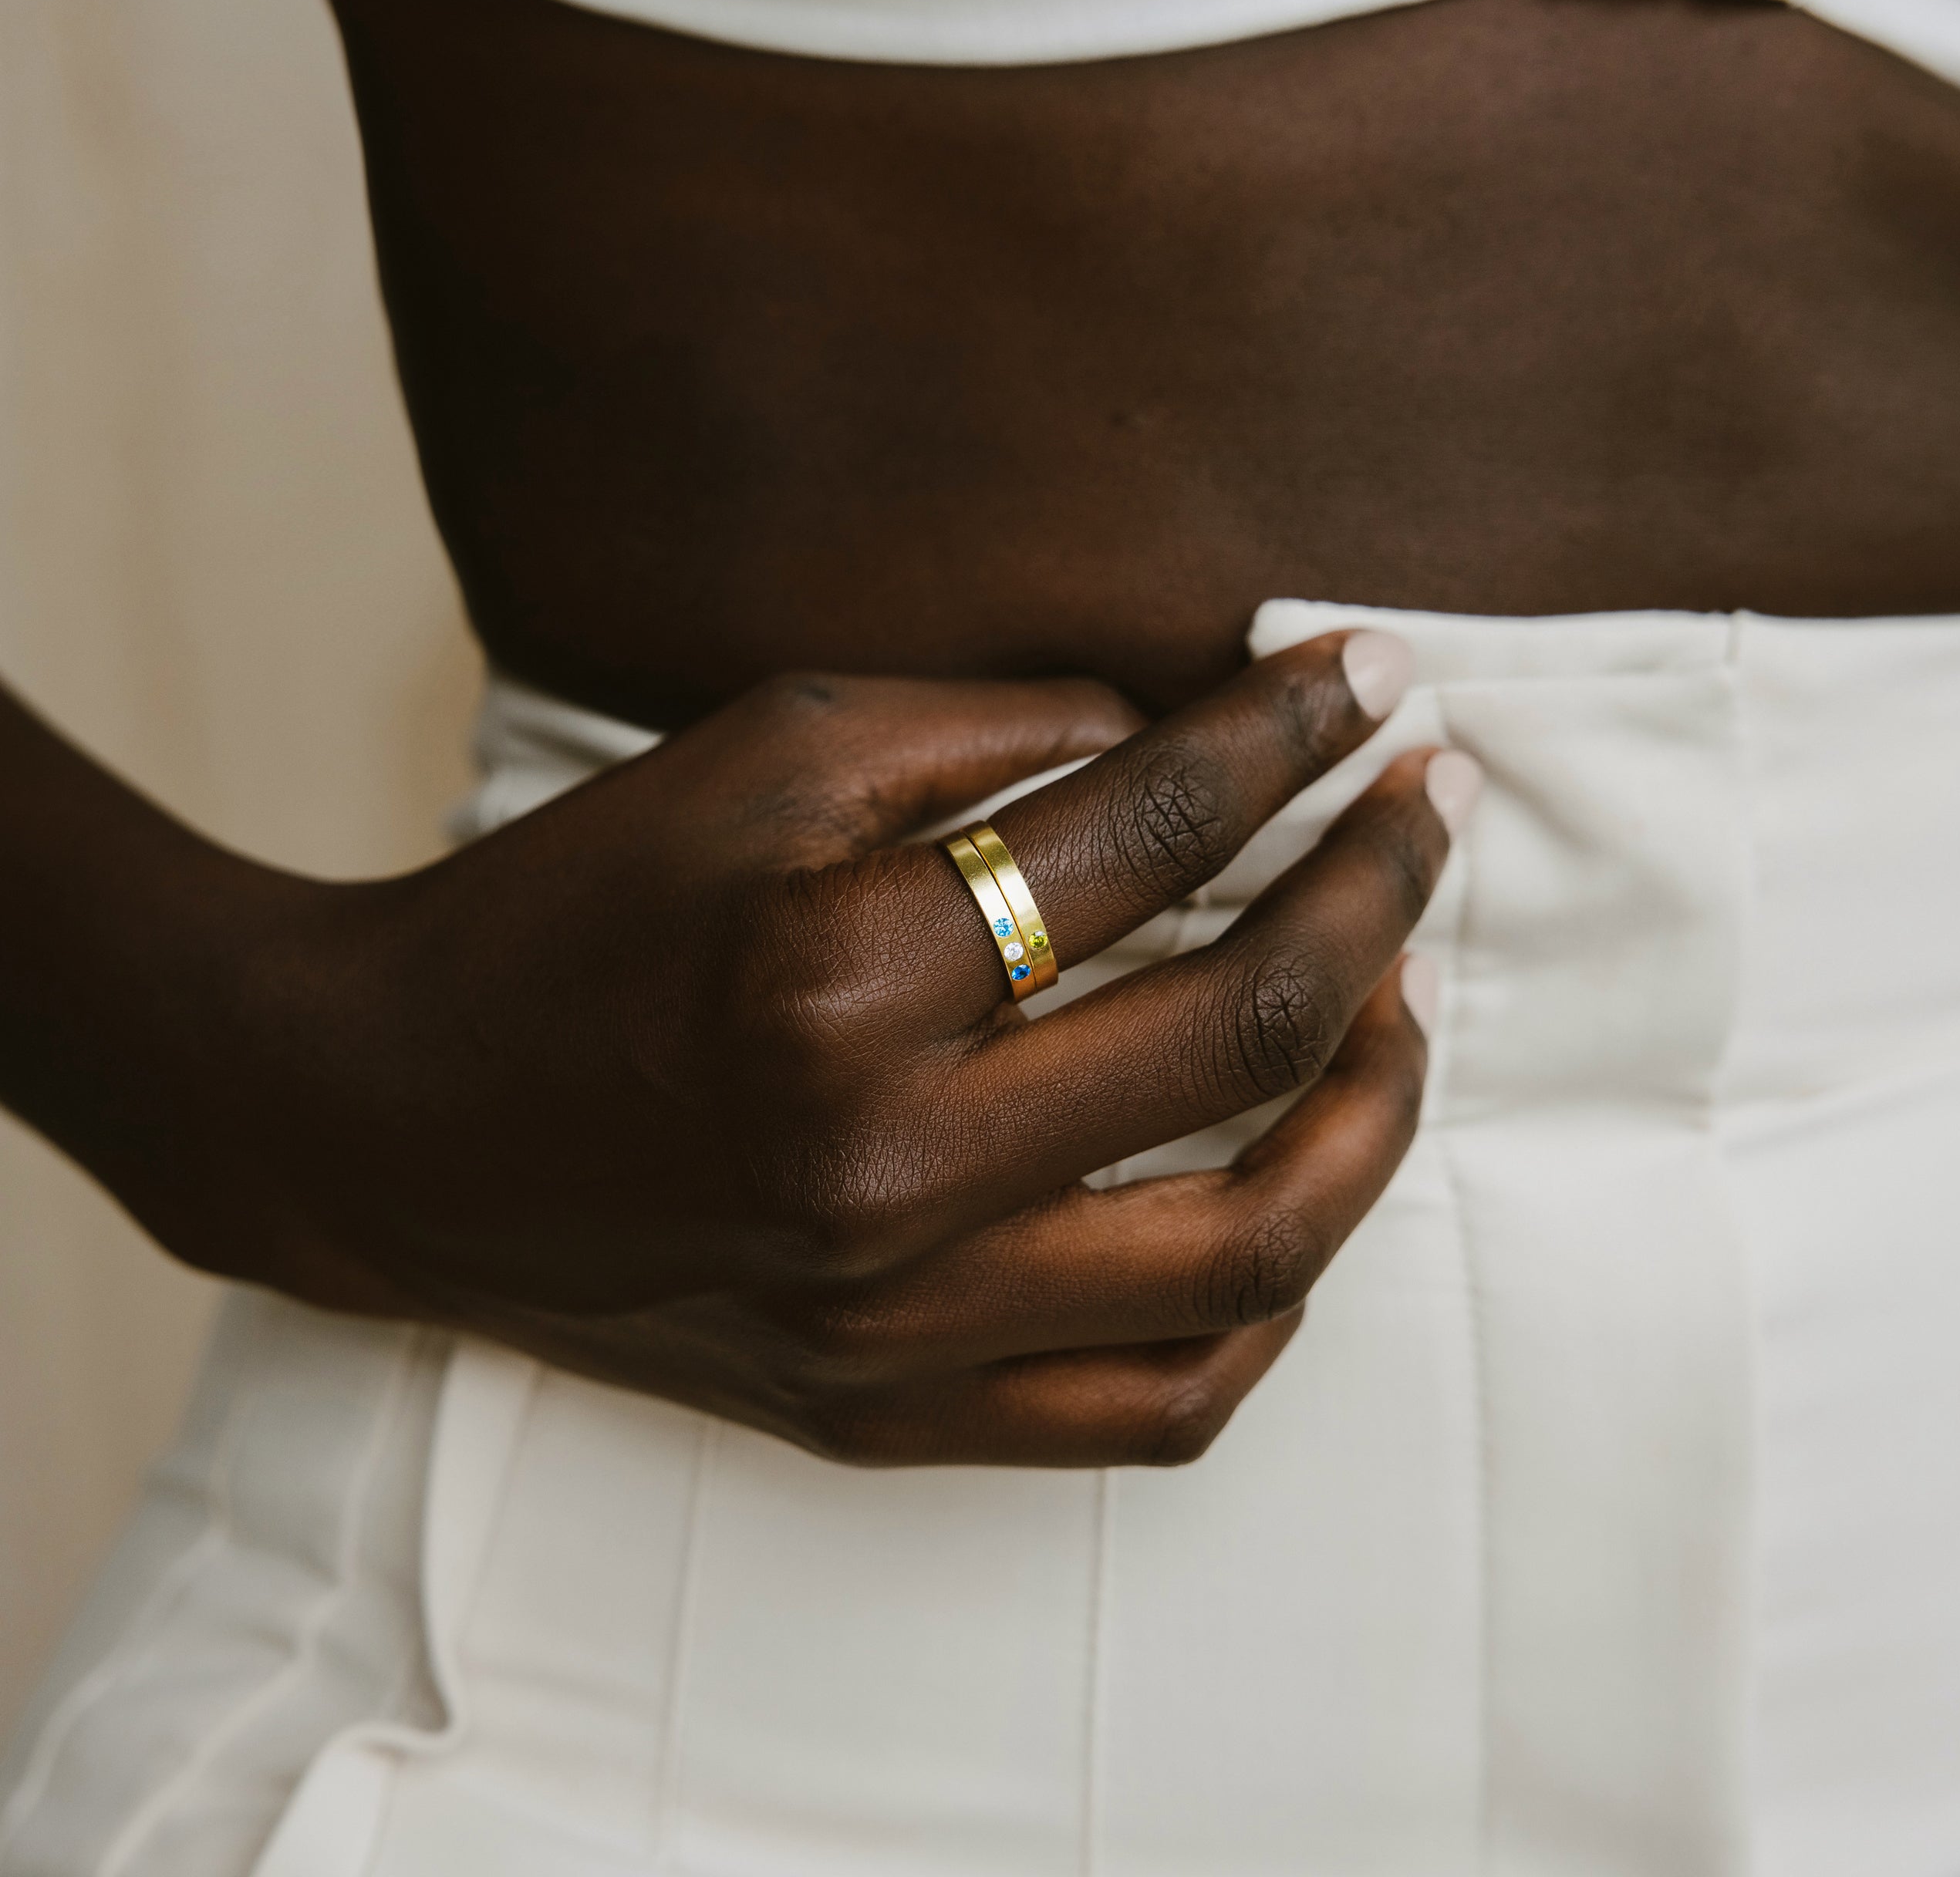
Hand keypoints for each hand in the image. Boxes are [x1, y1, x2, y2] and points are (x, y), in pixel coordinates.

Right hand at [145, 633, 1467, 1466]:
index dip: (1289, 733)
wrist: (398, 1124)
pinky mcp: (890, 1415)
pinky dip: (1272, 1297)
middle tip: (1425, 811)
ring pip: (1252, 1251)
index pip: (1146, 831)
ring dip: (1376, 1111)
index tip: (1370, 677)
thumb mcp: (760, 754)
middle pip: (1240, 1028)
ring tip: (1402, 1003)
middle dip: (1378, 889)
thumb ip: (991, 727)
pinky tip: (1295, 1189)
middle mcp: (882, 1170)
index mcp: (834, 976)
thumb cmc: (573, 912)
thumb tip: (1188, 737)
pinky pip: (1163, 1405)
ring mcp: (896, 1323)